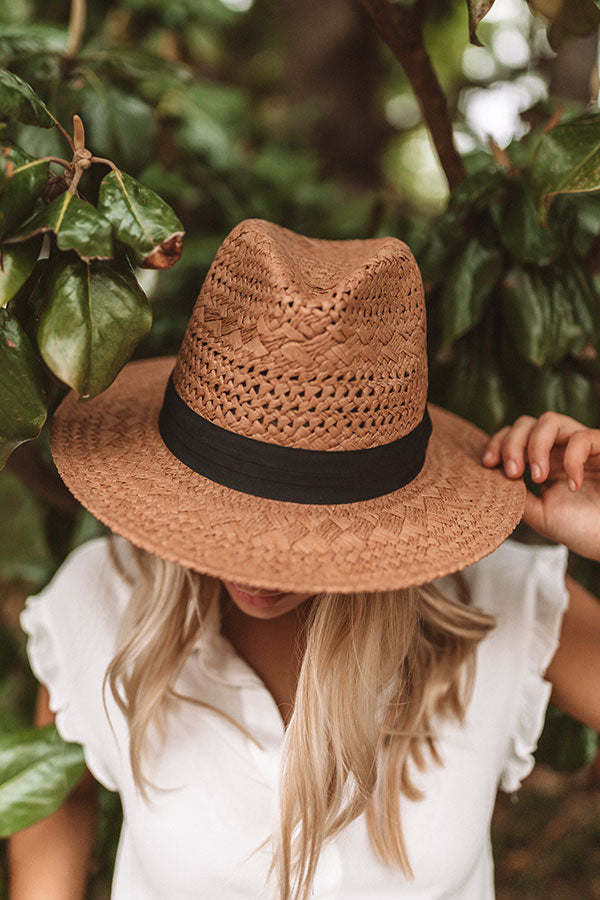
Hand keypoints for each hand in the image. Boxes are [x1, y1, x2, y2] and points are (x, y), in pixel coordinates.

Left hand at [482, 412, 599, 561]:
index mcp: (544, 462)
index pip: (514, 436)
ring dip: (535, 446)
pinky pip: (582, 438)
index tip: (488, 464)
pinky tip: (573, 485)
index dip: (498, 443)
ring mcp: (582, 447)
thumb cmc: (582, 529)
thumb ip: (516, 495)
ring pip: (550, 420)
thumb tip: (492, 476)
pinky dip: (571, 460)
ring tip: (538, 476)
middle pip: (526, 422)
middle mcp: (560, 449)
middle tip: (512, 473)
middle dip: (511, 443)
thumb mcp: (539, 514)